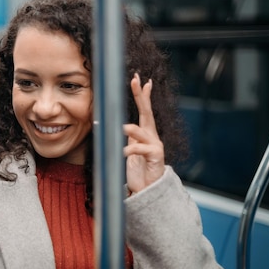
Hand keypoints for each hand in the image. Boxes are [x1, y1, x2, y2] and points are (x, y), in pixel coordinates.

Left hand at [123, 73, 164, 193]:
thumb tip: (112, 123)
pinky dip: (131, 149)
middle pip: (147, 112)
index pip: (144, 109)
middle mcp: (152, 136)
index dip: (141, 94)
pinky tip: (123, 152)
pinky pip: (141, 150)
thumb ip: (126, 136)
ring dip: (131, 129)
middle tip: (137, 81)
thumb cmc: (138, 168)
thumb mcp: (129, 148)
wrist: (148, 189)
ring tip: (122, 128)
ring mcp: (155, 145)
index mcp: (145, 132)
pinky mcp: (155, 157)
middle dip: (141, 96)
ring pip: (143, 131)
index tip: (138, 79)